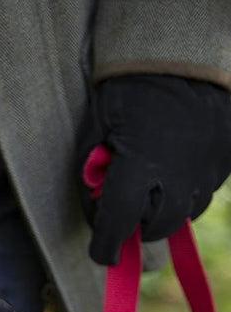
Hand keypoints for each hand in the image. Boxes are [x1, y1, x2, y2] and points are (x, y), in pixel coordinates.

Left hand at [81, 75, 230, 264]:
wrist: (177, 55)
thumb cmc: (126, 95)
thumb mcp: (96, 134)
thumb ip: (93, 178)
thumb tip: (98, 217)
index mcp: (139, 162)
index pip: (119, 223)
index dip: (106, 247)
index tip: (104, 256)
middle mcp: (178, 171)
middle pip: (157, 227)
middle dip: (139, 227)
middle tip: (128, 214)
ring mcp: (207, 167)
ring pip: (185, 214)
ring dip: (165, 210)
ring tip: (154, 185)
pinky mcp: (226, 161)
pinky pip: (205, 192)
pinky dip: (187, 191)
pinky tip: (175, 169)